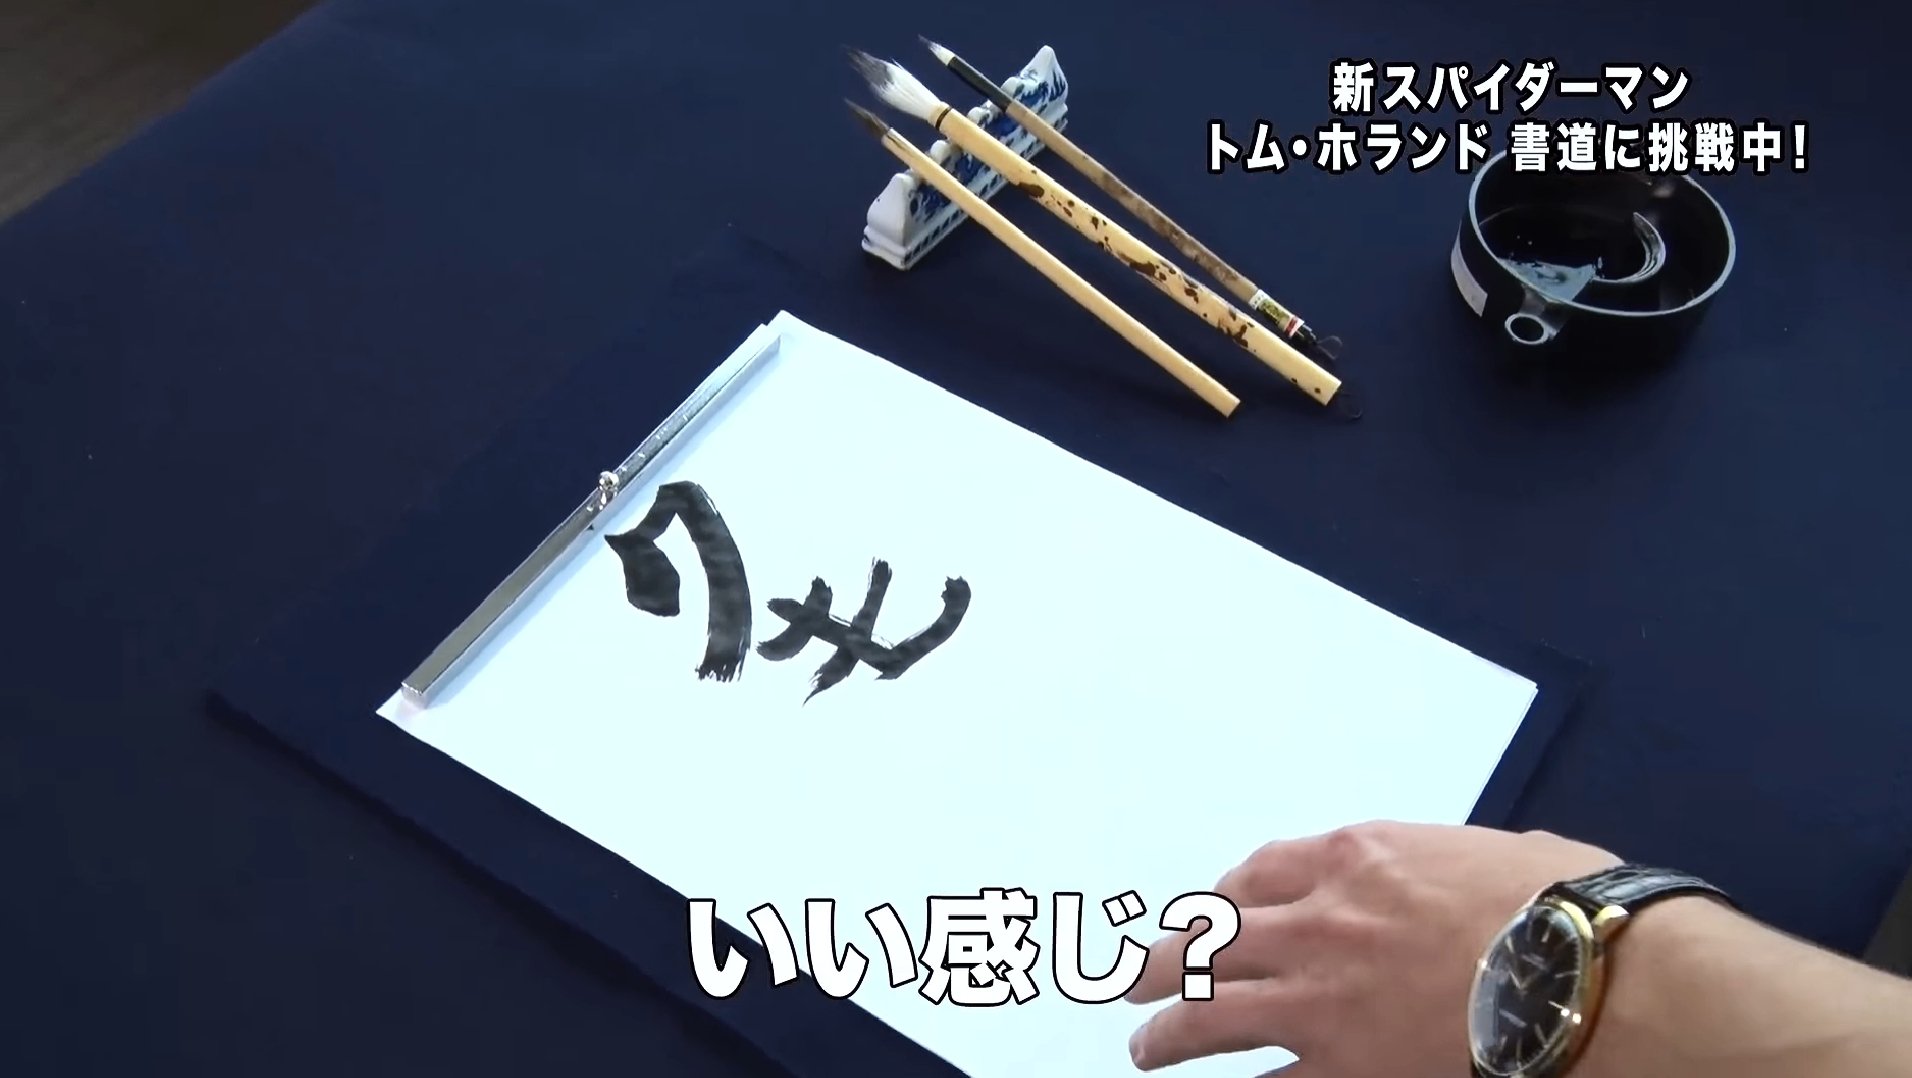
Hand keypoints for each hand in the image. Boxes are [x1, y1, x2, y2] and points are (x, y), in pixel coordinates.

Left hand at [1124, 821, 1618, 1075]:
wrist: (1591, 973)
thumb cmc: (1564, 906)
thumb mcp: (1488, 855)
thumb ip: (1437, 870)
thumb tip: (1449, 880)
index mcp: (1356, 858)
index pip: (1259, 875)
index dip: (1222, 899)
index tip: (1208, 915)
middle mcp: (1320, 920)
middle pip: (1213, 938)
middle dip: (1170, 960)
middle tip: (1142, 978)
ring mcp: (1322, 997)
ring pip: (1213, 1010)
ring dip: (1170, 1031)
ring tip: (1146, 1045)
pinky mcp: (1342, 1066)